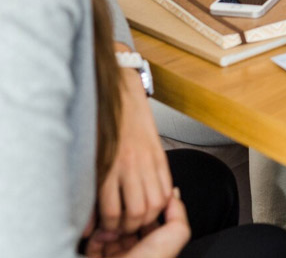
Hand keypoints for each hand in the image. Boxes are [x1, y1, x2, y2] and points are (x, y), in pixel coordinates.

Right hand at [84, 188, 189, 257]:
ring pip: (112, 232)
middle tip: (125, 212)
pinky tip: (103, 233)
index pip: (151, 221)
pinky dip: (98, 235)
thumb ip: (178, 211)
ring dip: (111, 224)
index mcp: (155, 247)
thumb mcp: (176, 232)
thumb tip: (173, 195)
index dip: (148, 209)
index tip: (143, 200)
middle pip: (130, 225)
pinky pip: (95, 243)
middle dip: (127, 216)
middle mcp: (136, 253)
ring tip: (113, 224)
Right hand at [97, 60, 172, 234]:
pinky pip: (105, 203)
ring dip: (118, 224)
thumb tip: (151, 187)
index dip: (153, 215)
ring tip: (108, 225)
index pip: (164, 197)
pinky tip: (92, 221)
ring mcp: (124, 165)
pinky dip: (98, 218)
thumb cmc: (130, 113)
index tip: (142, 220)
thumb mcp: (149, 138)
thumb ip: (151, 163)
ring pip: (131, 210)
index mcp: (156, 156)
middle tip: (124, 227)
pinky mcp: (103, 165)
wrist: (117, 88)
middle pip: (149, 208)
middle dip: (136, 224)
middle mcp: (143, 163)